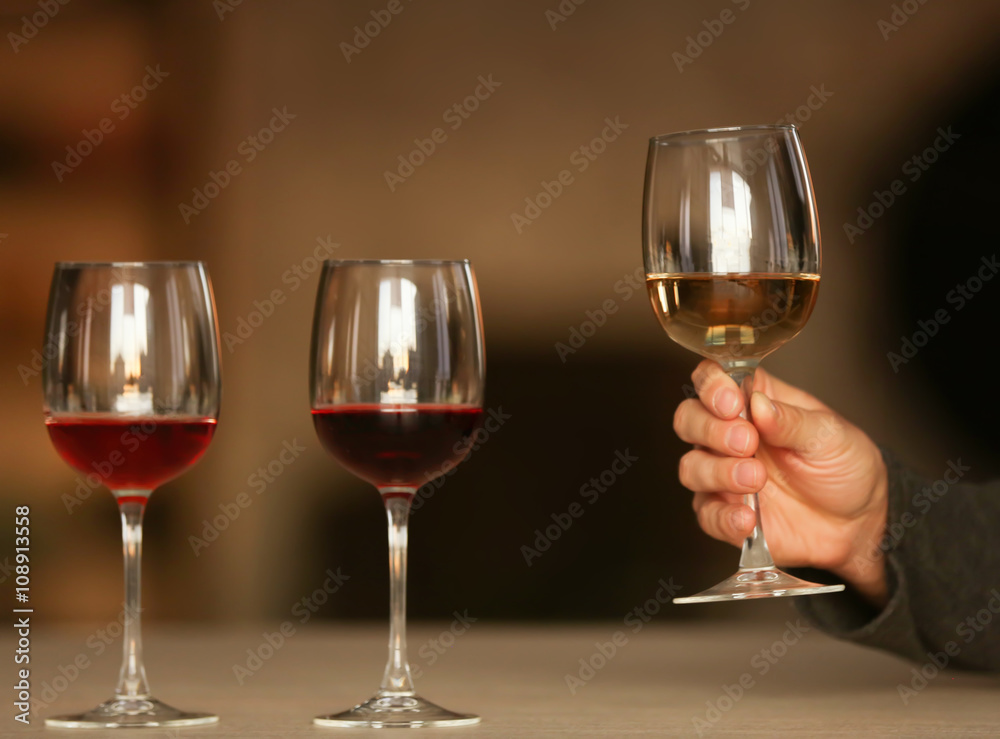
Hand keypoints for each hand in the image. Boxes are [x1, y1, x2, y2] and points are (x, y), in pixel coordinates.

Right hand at [674, 360, 889, 604]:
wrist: (858, 523)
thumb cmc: (844, 466)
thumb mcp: (830, 435)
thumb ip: (791, 420)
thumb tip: (759, 403)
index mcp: (754, 403)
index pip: (712, 380)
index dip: (711, 386)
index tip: (732, 403)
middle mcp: (729, 435)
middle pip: (688, 419)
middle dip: (710, 430)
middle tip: (747, 442)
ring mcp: (723, 475)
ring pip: (691, 467)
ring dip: (718, 472)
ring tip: (756, 479)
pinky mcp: (726, 512)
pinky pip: (706, 514)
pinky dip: (723, 516)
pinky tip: (747, 517)